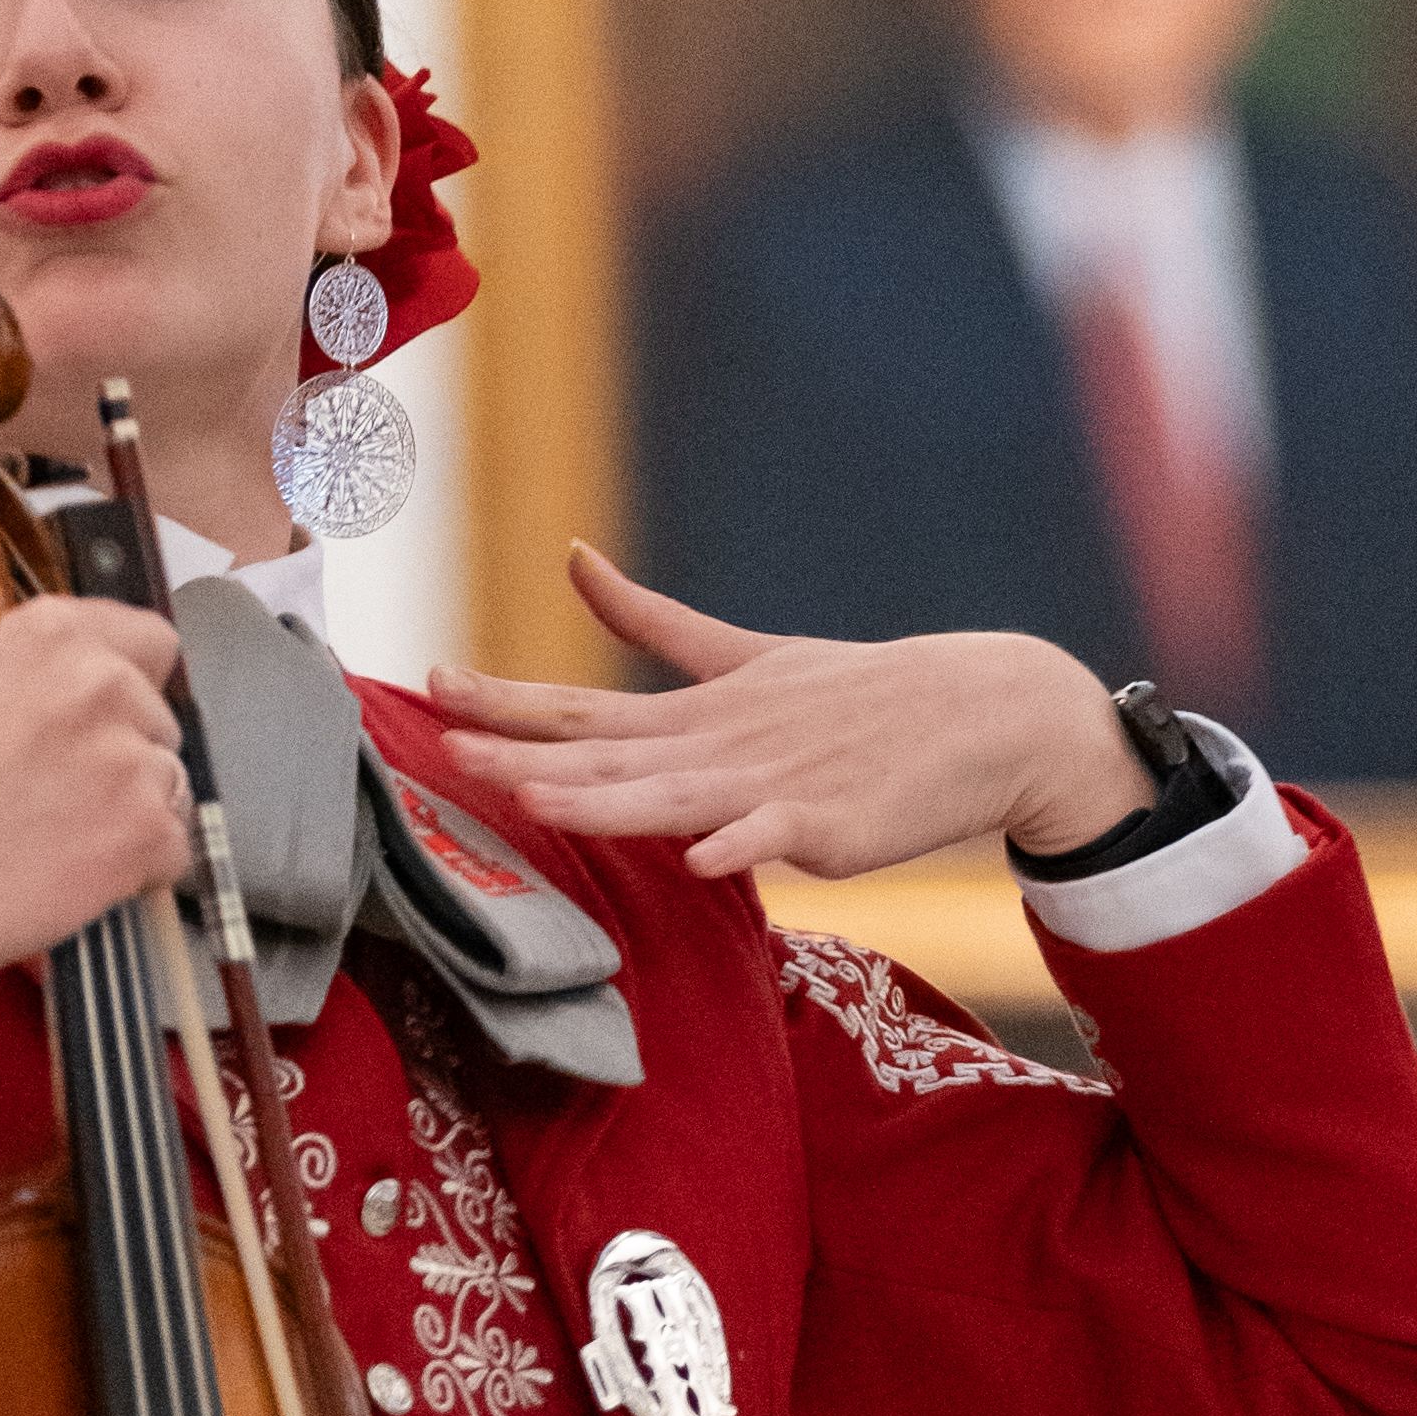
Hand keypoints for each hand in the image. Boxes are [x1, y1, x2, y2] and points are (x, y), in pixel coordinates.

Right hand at [0, 593, 188, 1054]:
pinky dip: (136, 876)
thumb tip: (106, 704)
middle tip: (51, 803)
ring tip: (49, 843)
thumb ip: (46, 687)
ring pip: (172, 788)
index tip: (103, 725)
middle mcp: (99, 678)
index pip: (152, 640)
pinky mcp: (146, 829)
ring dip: (131, 820)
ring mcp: (129, 754)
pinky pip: (175, 852)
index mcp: (49, 632)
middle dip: (126, 763)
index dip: (132, 690)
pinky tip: (65, 878)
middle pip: (163, 722)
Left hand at [428, 550, 1148, 884]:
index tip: (431, 685)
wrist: (985, 712)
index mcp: (696, 713)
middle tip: (446, 744)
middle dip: (525, 751)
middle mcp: (720, 744)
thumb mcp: (749, 654)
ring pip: (673, 796)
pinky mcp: (830, 824)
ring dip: (606, 800)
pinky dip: (742, 844)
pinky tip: (702, 857)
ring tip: (537, 800)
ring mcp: (773, 783)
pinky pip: (778, 836)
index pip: (582, 708)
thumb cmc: (863, 695)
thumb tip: (576, 558)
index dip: (506, 701)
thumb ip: (656, 623)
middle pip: (607, 754)